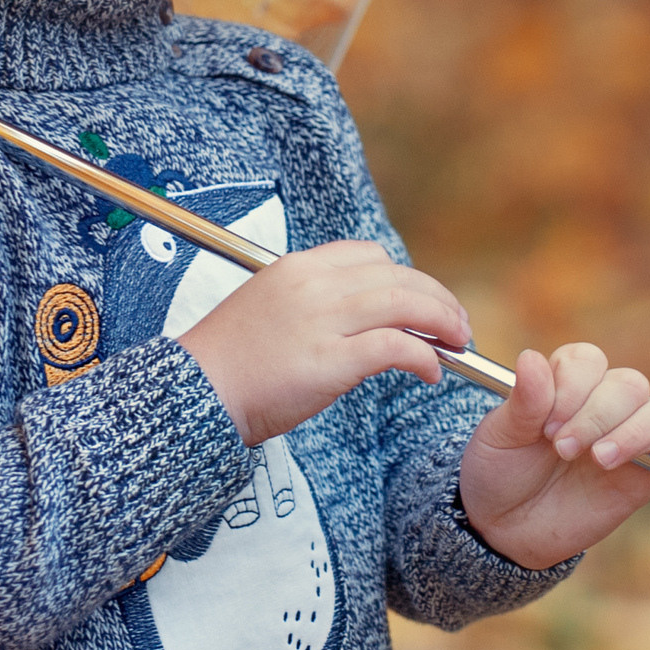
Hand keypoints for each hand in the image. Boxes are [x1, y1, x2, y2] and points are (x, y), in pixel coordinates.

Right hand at [177, 240, 469, 445]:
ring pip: (405, 304)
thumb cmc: (228, 362)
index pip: (369, 256)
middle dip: (437, 299)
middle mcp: (313, 285)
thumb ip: (312, 305)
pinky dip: (423, 357)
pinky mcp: (329, 360)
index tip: (422, 302)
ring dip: (441, 323)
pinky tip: (431, 373)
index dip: (406, 278)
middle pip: (397, 277)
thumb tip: (359, 321)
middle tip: (457, 326)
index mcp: (297, 267)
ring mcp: (322, 320)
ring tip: (456, 344)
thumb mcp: (267, 309)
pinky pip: (395, 347)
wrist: (192, 393)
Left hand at [456, 343, 649, 571]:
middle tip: (563, 450)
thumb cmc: (500, 472)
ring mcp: (632, 434)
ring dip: (635, 432)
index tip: (546, 427)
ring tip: (601, 460)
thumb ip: (523, 402)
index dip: (571, 389)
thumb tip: (531, 358)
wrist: (507, 526)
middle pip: (627, 384)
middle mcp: (603, 401)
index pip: (587, 361)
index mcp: (565, 382)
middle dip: (596, 416)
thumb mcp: (499, 438)